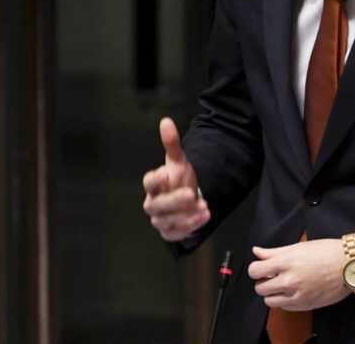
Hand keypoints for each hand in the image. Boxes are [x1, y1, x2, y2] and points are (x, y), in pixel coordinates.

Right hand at [142, 117, 208, 241]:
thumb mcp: (178, 161)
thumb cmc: (177, 179)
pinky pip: (177, 233)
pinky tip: (206, 216)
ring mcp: (160, 219)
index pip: (149, 182)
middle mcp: (152, 203)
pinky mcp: (169, 232)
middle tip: (191, 193)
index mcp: (152, 185)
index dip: (156, 178)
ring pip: (167, 221)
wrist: (185, 199)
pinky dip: (191, 226)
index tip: (167, 173)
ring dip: (186, 215)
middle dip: (174, 200)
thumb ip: (171, 143)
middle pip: (157, 205)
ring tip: (204, 206)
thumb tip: (166, 121)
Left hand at [247, 239, 350, 310]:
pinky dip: (285, 301)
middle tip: (274, 276)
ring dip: (273, 293)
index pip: (255, 271)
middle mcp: (288, 281)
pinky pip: (284, 308)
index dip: (257, 269)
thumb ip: (274, 251)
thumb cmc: (327, 252)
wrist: (349, 265)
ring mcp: (296, 295)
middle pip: (259, 288)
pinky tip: (294, 291)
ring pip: (269, 301)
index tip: (262, 268)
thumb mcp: (298, 247)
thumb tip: (257, 252)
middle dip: (264, 281)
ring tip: (283, 284)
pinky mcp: (304, 305)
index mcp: (285, 263)